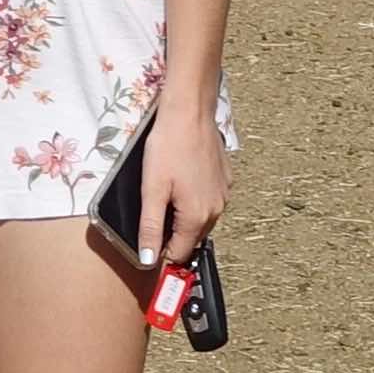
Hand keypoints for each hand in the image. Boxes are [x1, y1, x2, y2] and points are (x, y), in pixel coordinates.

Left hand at [135, 105, 228, 265]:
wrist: (190, 112)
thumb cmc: (168, 146)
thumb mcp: (151, 190)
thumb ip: (150, 227)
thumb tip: (148, 260)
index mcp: (196, 217)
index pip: (179, 253)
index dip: (160, 252)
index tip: (147, 244)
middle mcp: (216, 210)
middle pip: (191, 238)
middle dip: (171, 233)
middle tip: (153, 211)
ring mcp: (223, 195)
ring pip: (201, 220)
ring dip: (183, 217)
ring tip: (166, 192)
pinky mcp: (225, 180)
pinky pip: (209, 201)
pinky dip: (195, 200)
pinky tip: (181, 180)